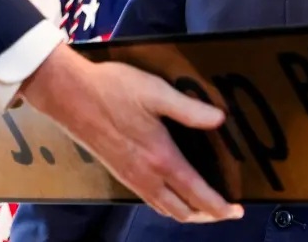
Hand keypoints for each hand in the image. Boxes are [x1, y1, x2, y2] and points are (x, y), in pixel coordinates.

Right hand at [21, 44, 243, 223]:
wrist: (69, 95)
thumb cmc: (113, 90)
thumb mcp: (156, 92)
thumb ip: (189, 109)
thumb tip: (220, 119)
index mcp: (160, 158)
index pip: (197, 194)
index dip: (219, 207)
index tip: (237, 210)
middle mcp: (146, 175)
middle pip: (182, 211)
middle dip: (207, 216)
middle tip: (225, 211)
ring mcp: (130, 177)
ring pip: (164, 208)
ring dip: (187, 213)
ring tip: (203, 207)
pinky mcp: (118, 172)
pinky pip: (149, 200)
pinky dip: (168, 205)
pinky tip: (171, 193)